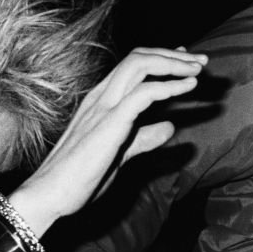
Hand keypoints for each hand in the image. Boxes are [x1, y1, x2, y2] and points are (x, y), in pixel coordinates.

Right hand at [10, 47, 206, 234]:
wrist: (50, 195)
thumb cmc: (79, 178)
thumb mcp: (119, 153)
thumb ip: (144, 138)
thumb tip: (170, 127)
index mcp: (101, 100)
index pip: (133, 65)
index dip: (163, 58)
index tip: (187, 60)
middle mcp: (101, 95)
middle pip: (139, 57)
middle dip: (173, 56)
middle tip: (201, 62)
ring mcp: (104, 106)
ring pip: (140, 65)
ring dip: (174, 64)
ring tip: (199, 71)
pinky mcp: (110, 122)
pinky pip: (144, 93)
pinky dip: (169, 86)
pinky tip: (189, 88)